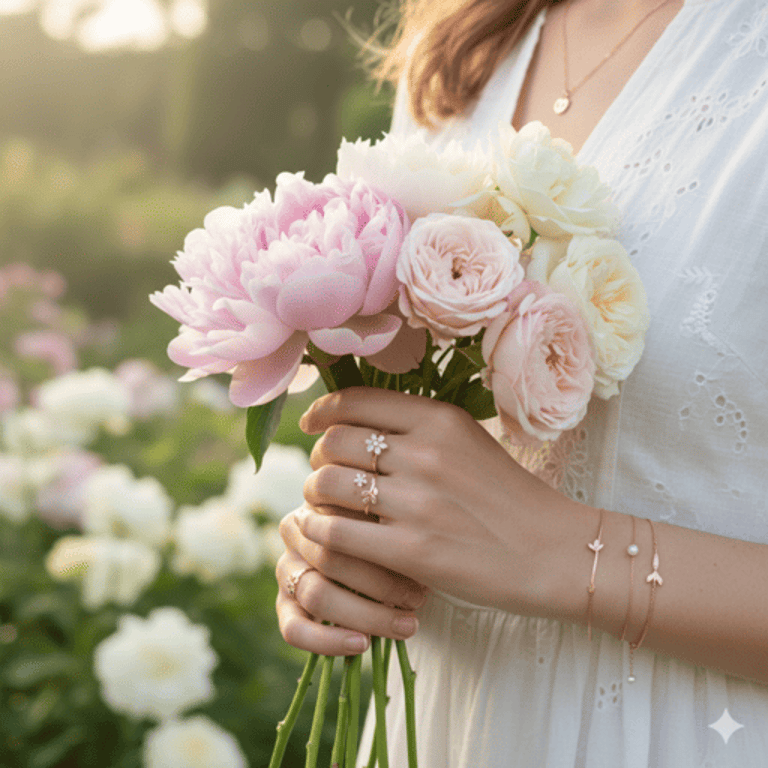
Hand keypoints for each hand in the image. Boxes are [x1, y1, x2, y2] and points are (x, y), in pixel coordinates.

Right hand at [275, 506, 427, 655]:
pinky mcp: (284, 605)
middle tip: (419, 598)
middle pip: (331, 558)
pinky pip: (294, 629)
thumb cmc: (390, 529)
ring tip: (406, 626)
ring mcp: (287, 568)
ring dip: (365, 615)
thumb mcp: (392, 518)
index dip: (380, 544)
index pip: (342, 521)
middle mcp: (298, 532)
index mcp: (321, 501)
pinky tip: (363, 644)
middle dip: (382, 584)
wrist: (376, 553)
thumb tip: (421, 534)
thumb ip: (392, 520)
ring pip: (316, 594)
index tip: (423, 562)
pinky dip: (328, 641)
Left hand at [297, 387, 585, 616]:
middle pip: (334, 442)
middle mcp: (426, 453)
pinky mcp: (412, 550)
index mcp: (440, 419)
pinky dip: (319, 533)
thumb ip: (418, 429)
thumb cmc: (509, 497)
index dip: (322, 411)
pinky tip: (324, 537)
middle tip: (325, 475)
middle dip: (318, 458)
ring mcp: (418, 502)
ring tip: (325, 508)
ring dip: (314, 496)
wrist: (555, 552)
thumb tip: (355, 422)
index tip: (311, 424)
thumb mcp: (469, 442)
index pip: (355, 401)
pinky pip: (336, 533)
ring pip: (327, 484)